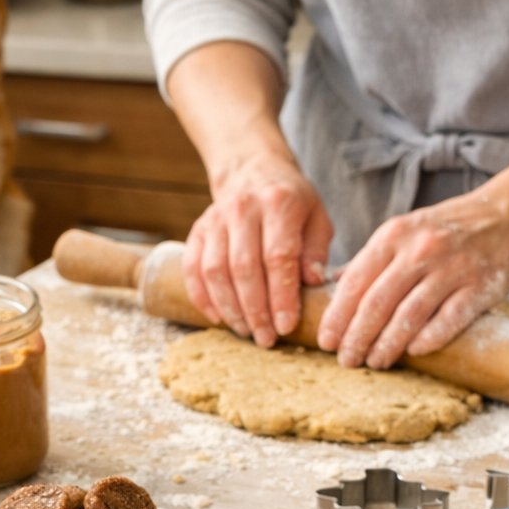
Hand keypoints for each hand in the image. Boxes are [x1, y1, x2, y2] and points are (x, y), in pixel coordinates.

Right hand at [184, 156, 333, 346]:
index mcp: (279, 203)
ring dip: (230, 308)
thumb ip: (316, 251)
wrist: (252, 170)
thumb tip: (312, 283)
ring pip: (215, 271)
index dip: (281, 296)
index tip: (285, 326)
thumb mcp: (316, 218)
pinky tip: (218, 317)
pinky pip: (192, 268)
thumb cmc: (291, 203)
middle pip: (244, 267)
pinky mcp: (197, 230)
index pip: (278, 256)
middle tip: (266, 338)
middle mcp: (243, 208)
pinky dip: (202, 297)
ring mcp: (215, 219)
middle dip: (255, 310)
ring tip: (246, 331)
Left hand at [316, 191, 508, 368]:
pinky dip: (429, 338)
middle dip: (357, 337)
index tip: (325, 341)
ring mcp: (452, 268)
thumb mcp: (401, 232)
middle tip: (347, 360)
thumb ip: (369, 260)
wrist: (505, 216)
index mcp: (394, 235)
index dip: (337, 316)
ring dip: (388, 345)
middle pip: (378, 302)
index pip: (356, 281)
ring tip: (376, 363)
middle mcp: (421, 249)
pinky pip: (450, 319)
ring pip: (410, 315)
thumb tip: (330, 288)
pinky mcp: (480, 286)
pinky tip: (414, 352)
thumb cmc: (443, 230)